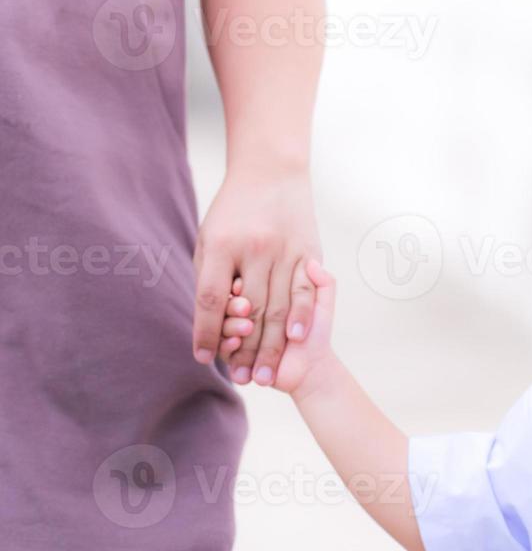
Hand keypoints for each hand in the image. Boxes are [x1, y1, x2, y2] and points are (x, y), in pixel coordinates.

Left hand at [192, 167, 319, 386]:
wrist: (272, 171)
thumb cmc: (234, 209)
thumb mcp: (210, 236)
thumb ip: (209, 277)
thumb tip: (209, 321)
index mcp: (222, 244)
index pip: (210, 299)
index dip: (206, 332)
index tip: (203, 357)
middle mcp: (255, 248)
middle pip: (250, 310)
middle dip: (245, 350)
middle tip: (243, 379)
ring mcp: (285, 250)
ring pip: (279, 307)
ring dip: (272, 345)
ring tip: (267, 373)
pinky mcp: (308, 251)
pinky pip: (305, 291)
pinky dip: (301, 317)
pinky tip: (296, 339)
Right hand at [221, 261, 336, 395]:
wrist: (312, 367)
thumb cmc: (316, 333)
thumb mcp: (324, 305)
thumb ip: (324, 282)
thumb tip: (313, 265)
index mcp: (262, 293)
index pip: (248, 282)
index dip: (246, 281)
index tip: (247, 284)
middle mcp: (246, 310)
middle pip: (231, 303)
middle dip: (236, 306)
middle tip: (245, 308)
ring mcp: (236, 331)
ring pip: (223, 323)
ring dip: (231, 325)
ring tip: (246, 327)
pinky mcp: (232, 353)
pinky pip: (221, 346)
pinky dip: (227, 345)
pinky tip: (235, 342)